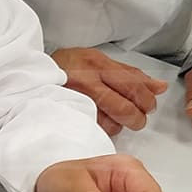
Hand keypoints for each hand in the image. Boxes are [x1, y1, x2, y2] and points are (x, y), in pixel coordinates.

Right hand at [52, 48, 169, 136]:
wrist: (32, 77)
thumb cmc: (68, 68)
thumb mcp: (99, 62)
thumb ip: (130, 75)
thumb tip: (159, 87)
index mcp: (98, 64)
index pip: (134, 84)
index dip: (147, 99)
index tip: (149, 105)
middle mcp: (88, 80)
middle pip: (126, 106)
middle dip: (137, 117)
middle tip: (137, 118)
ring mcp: (77, 99)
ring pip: (112, 121)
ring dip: (120, 125)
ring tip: (117, 120)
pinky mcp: (70, 115)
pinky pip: (96, 129)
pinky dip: (104, 129)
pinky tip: (101, 123)